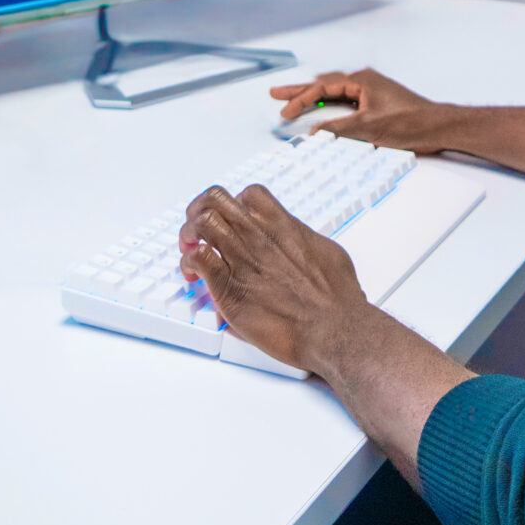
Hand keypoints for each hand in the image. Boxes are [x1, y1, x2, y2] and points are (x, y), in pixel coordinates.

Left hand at [178, 184, 369, 374]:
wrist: (333, 330)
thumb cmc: (336, 300)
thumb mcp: (328, 255)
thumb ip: (307, 244)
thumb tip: (303, 247)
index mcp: (284, 227)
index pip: (250, 195)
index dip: (235, 204)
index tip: (233, 220)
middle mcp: (260, 237)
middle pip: (216, 198)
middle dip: (201, 209)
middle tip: (199, 228)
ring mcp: (243, 259)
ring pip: (201, 221)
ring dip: (189, 233)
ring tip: (191, 248)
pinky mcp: (229, 288)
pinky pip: (196, 257)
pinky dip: (188, 263)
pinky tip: (194, 276)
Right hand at [270, 68, 450, 152]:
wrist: (439, 127)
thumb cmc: (410, 124)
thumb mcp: (368, 129)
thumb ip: (338, 130)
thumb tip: (313, 133)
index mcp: (361, 80)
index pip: (322, 88)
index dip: (300, 100)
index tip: (283, 112)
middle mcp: (365, 80)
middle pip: (325, 84)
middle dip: (300, 91)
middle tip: (276, 94)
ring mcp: (373, 90)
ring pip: (336, 90)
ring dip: (315, 96)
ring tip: (294, 97)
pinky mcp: (379, 101)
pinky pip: (347, 98)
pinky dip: (331, 102)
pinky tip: (326, 106)